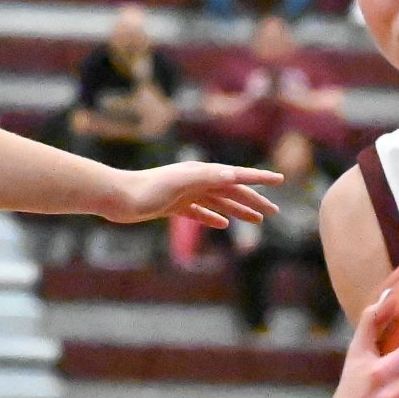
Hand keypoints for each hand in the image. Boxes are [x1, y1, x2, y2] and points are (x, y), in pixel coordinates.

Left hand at [111, 160, 278, 228]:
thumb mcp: (180, 182)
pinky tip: (223, 224)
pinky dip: (214, 217)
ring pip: (219, 202)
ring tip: (257, 220)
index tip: (279, 180)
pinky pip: (200, 211)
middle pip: (232, 191)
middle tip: (274, 212)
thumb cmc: (147, 188)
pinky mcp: (174, 206)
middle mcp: (196, 180)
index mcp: (202, 173)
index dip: (259, 178)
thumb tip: (232, 175)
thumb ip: (206, 177)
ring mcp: (186, 193)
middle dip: (254, 200)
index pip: (237, 175)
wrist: (119, 198)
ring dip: (239, 209)